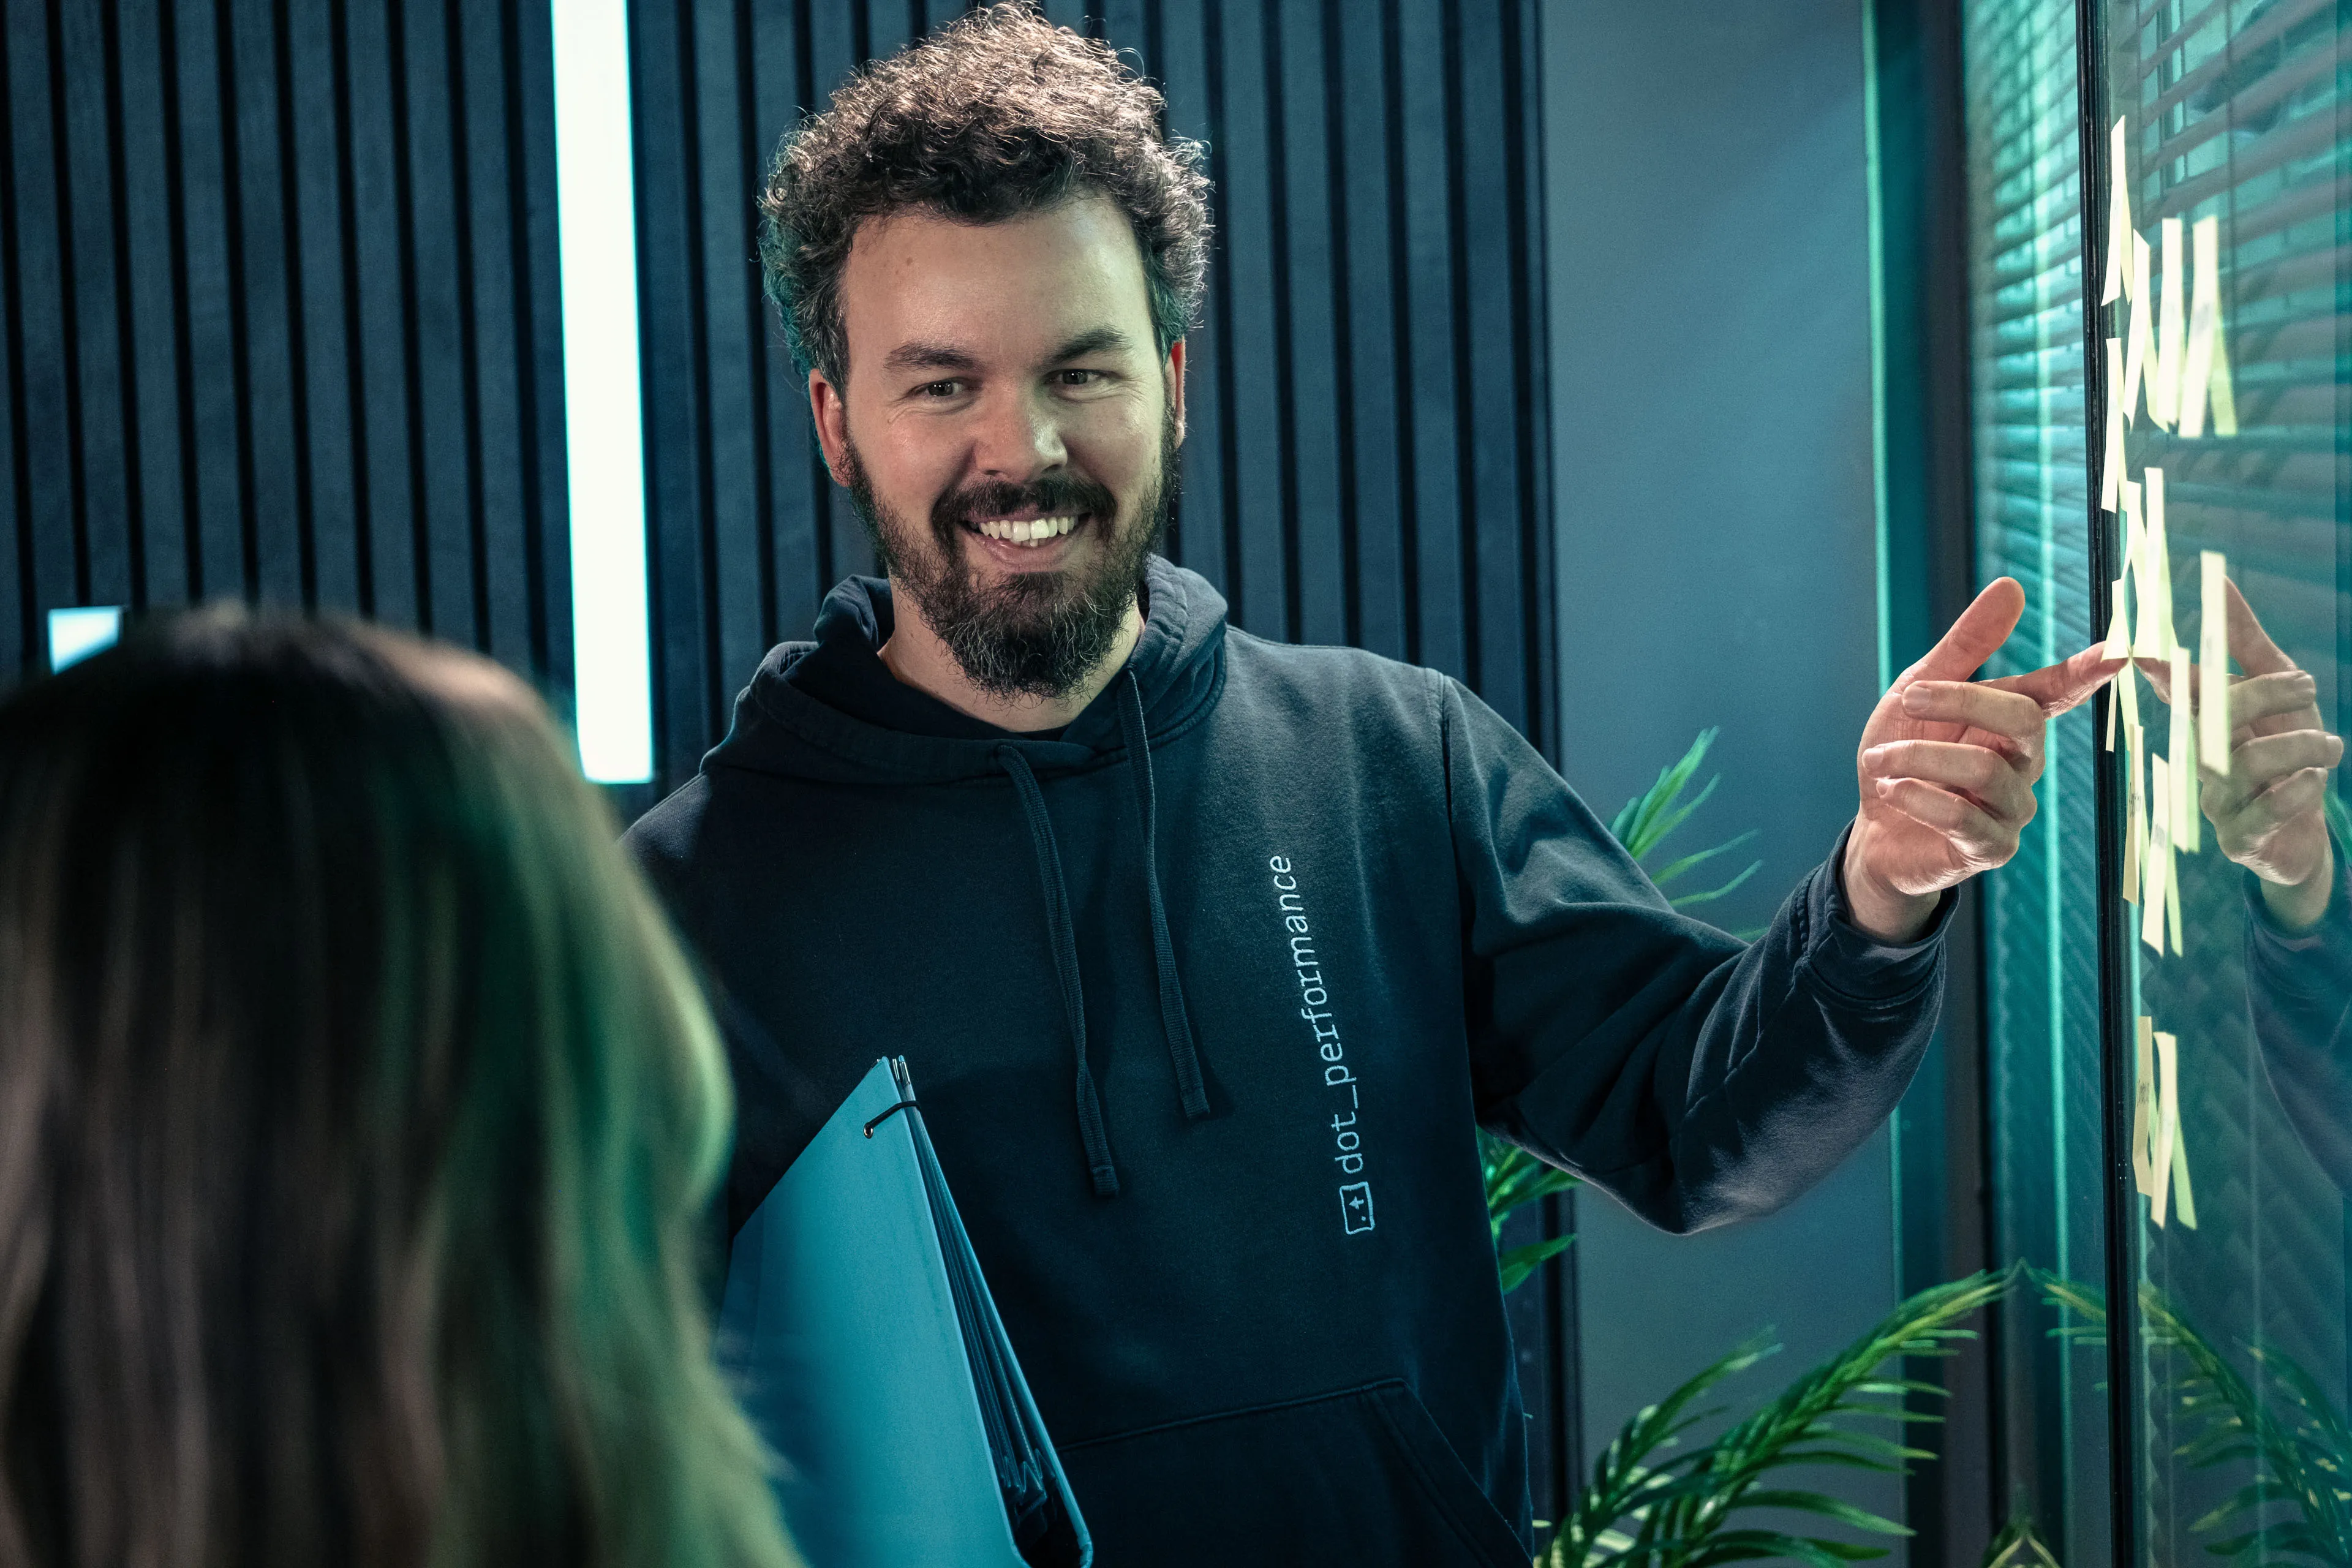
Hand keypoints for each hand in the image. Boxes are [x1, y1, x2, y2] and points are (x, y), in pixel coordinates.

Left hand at [1846, 577, 2123, 940]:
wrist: (1875, 831)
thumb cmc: (1901, 757)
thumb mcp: (1916, 693)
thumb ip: (1965, 646)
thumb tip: (2012, 586)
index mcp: (2010, 722)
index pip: (2058, 692)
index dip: (2086, 672)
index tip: (2119, 651)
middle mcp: (2024, 763)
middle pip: (2023, 721)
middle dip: (1960, 701)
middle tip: (1908, 697)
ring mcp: (2013, 809)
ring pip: (1986, 771)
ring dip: (1919, 757)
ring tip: (1878, 760)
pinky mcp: (1992, 849)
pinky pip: (1964, 818)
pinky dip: (1919, 796)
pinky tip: (1891, 790)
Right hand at [2147, 577, 2340, 929]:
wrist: (2307, 832)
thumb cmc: (2287, 752)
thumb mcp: (2278, 691)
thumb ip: (2245, 642)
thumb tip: (2220, 582)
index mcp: (2204, 721)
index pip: (2177, 692)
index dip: (2160, 674)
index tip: (2147, 652)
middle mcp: (2200, 759)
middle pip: (2212, 720)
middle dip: (2263, 693)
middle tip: (2309, 685)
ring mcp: (2216, 802)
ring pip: (2243, 763)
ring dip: (2299, 745)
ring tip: (2331, 746)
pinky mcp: (2239, 840)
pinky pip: (2261, 813)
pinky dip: (2296, 791)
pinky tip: (2314, 781)